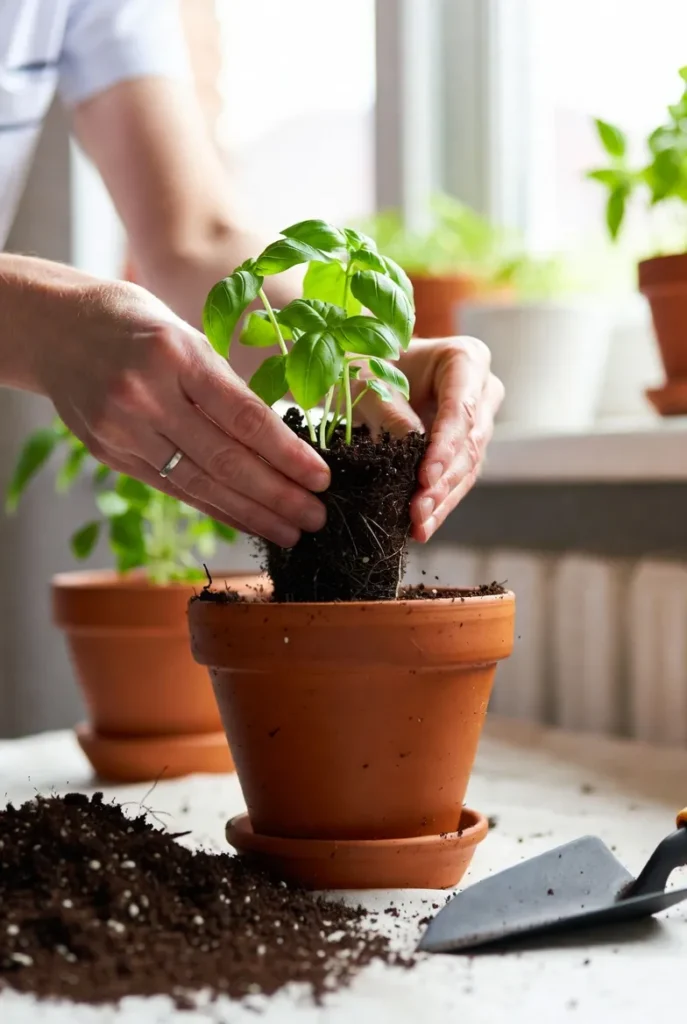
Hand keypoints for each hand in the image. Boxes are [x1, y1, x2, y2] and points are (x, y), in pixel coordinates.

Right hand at [35, 279, 329, 546]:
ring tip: (290, 532)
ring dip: (251, 514)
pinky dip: (215, 509)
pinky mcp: (110, 455)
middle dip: (277, 495)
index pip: (243, 416)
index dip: (287, 453)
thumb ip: (226, 388)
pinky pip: (173, 488)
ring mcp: (123, 430)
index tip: (322, 478)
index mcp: (175, 354)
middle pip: (224, 460)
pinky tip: (246, 522)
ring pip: (199, 484)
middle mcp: (146, 396)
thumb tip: (281, 442)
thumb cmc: (137, 324)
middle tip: (317, 518)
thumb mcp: (187, 335)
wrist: (56, 329)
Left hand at [354, 337, 503, 541]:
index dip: (446, 446)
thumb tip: (411, 450)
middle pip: (470, 442)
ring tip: (419, 525)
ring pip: (468, 468)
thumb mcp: (369, 382)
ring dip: (442, 500)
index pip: (462, 408)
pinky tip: (422, 526)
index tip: (426, 477)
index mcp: (467, 360)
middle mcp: (482, 391)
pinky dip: (439, 504)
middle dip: (444, 481)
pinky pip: (457, 480)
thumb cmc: (369, 364)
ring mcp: (478, 422)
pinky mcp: (465, 449)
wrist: (370, 369)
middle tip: (418, 510)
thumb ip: (389, 412)